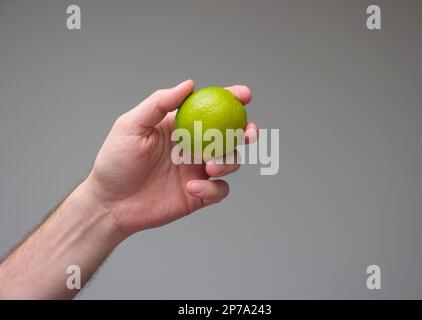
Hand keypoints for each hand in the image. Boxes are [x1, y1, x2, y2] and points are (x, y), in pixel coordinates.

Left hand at [85, 80, 257, 235]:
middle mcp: (195, 146)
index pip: (212, 107)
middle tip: (247, 133)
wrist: (110, 203)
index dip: (233, 99)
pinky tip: (191, 189)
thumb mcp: (131, 125)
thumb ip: (159, 103)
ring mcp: (198, 170)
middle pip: (231, 135)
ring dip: (228, 162)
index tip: (245, 95)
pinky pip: (220, 190)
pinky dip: (212, 189)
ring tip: (209, 166)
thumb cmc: (116, 161)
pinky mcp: (199, 194)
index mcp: (182, 126)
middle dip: (247, 131)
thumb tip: (189, 84)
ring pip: (232, 162)